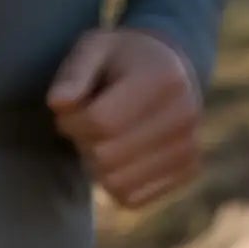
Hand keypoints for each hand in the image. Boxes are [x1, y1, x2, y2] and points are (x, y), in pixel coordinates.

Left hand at [48, 27, 202, 208]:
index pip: (100, 123)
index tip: (70, 110)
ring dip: (97, 166)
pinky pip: (131, 198)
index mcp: (164, 79)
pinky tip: (122, 155)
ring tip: (105, 137)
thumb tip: (58, 103)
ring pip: (116, 183)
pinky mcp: (187, 171)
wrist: (172, 70)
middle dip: (84, 143)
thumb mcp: (93, 49)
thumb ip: (73, 73)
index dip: (71, 122)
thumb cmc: (121, 60)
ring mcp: (190, 146)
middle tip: (88, 123)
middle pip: (106, 157)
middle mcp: (186, 114)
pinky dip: (115, 182)